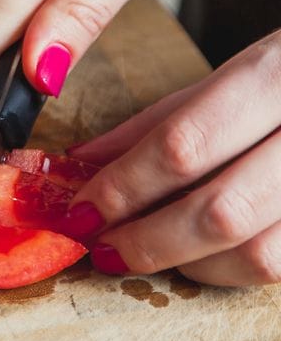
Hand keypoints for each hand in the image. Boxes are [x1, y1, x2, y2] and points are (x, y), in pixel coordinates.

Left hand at [67, 30, 280, 285]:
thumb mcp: (239, 70)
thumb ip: (159, 119)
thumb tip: (80, 163)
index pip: (184, 144)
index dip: (122, 187)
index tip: (79, 212)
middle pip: (221, 210)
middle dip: (147, 240)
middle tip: (102, 250)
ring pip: (261, 255)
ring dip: (189, 265)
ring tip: (144, 254)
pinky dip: (234, 270)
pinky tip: (201, 258)